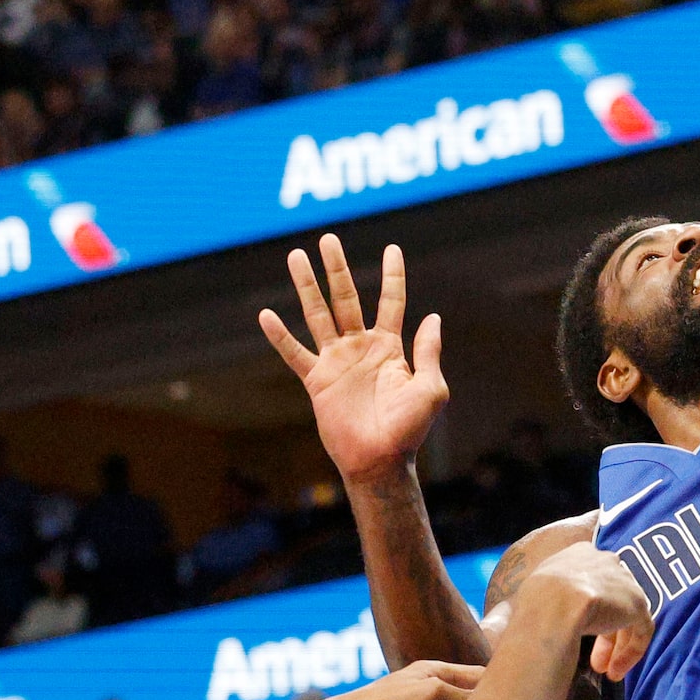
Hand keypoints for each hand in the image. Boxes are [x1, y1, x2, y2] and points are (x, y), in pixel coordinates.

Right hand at [260, 237, 447, 483]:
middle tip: (328, 239)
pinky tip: (265, 315)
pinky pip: (295, 354)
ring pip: (318, 314)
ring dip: (307, 286)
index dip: (393, 275)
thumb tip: (433, 316)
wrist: (381, 460)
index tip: (393, 248)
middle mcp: (360, 348)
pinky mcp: (317, 381)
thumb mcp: (431, 388)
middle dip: (337, 269)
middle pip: (346, 298)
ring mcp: (336, 362)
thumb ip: (428, 351)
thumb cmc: (410, 429)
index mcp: (389, 347)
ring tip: (295, 257)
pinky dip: (280, 336)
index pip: (391, 302)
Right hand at [520, 540, 653, 681]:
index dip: (587, 607)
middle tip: (594, 659)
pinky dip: (630, 653)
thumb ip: (548, 596)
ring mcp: (623, 580)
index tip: (577, 630)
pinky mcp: (637, 602)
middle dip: (603, 629)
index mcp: (578, 552)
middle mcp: (603, 559)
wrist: (554, 606)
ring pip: (626, 614)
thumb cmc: (534, 604)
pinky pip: (641, 629)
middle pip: (611, 595)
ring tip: (603, 670)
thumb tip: (537, 620)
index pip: (590, 577)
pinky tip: (615, 672)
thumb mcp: (535, 591)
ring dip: (614, 645)